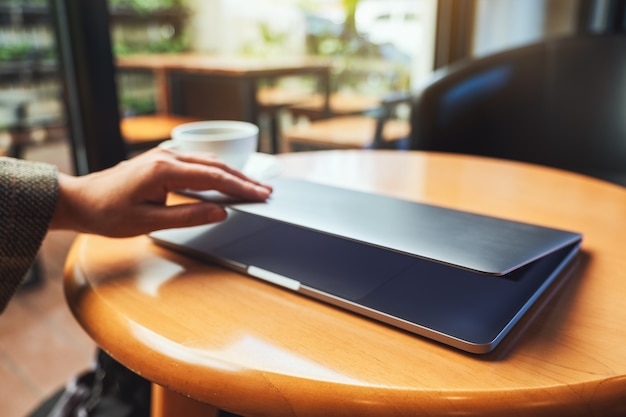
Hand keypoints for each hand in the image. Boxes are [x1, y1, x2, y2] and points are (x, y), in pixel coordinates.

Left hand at [50, 147, 272, 236]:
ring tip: (252, 186)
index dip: (241, 187)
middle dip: (244, 178)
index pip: (214, 178)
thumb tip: (221, 212)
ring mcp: (164, 155)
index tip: (261, 196)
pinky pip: (196, 162)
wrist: (79, 200)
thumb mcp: (149, 222)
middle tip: (266, 191)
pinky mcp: (161, 160)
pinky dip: (216, 171)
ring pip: (208, 161)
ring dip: (232, 173)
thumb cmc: (107, 213)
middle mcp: (167, 156)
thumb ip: (188, 215)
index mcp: (165, 169)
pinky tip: (225, 178)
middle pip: (216, 165)